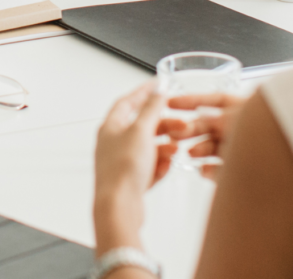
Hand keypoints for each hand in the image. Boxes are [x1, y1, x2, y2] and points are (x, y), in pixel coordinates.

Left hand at [94, 84, 170, 250]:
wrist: (119, 207)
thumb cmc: (123, 170)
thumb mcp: (141, 131)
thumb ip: (151, 109)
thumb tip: (157, 91)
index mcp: (110, 127)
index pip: (127, 102)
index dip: (144, 92)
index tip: (159, 85)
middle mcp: (114, 143)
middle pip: (142, 126)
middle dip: (163, 124)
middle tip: (181, 124)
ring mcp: (122, 162)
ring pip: (149, 147)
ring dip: (165, 146)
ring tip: (176, 148)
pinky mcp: (131, 181)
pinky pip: (151, 167)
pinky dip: (160, 165)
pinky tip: (166, 167)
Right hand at [163, 91, 249, 179]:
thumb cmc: (277, 137)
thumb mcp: (248, 120)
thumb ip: (224, 118)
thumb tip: (204, 116)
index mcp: (247, 110)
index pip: (216, 100)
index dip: (193, 101)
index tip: (171, 103)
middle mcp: (243, 128)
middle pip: (211, 126)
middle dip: (192, 129)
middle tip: (176, 134)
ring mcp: (243, 149)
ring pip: (214, 148)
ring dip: (200, 149)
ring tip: (191, 153)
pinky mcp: (244, 171)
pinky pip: (222, 170)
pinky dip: (211, 170)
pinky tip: (205, 169)